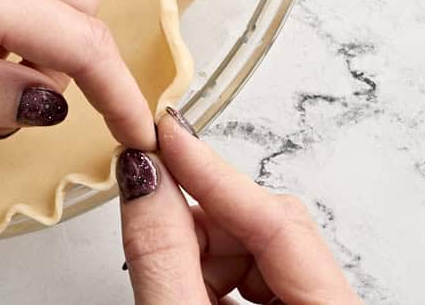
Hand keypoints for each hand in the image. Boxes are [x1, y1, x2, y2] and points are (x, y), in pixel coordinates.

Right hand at [117, 111, 359, 303]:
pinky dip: (205, 280)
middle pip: (263, 233)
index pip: (278, 220)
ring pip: (250, 257)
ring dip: (198, 257)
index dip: (213, 174)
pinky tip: (183, 293)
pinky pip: (247, 284)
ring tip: (165, 283)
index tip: (167, 136)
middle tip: (148, 219)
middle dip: (199, 226)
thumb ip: (165, 254)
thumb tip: (146, 178)